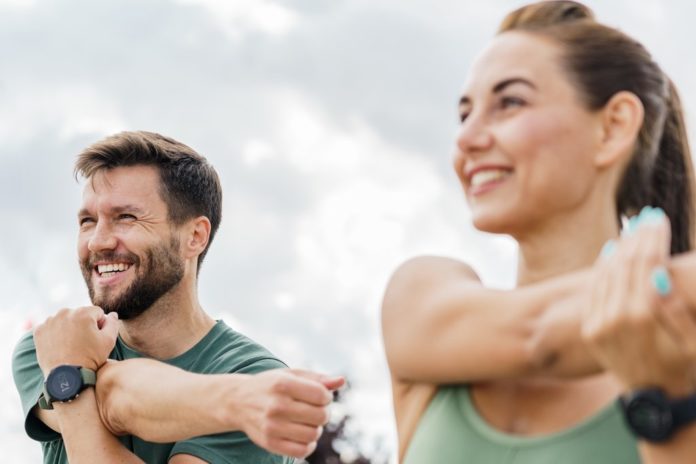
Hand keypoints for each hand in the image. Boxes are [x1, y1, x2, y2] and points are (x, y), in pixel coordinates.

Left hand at [34, 306, 119, 376]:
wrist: (66, 376)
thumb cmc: (90, 358)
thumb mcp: (109, 341)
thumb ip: (113, 323)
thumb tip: (112, 314)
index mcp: (83, 312)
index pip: (97, 313)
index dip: (100, 325)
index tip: (95, 338)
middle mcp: (65, 312)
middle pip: (80, 314)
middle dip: (83, 325)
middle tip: (83, 343)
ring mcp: (50, 321)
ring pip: (65, 320)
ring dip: (69, 328)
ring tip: (71, 345)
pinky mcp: (39, 330)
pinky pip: (51, 327)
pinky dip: (55, 333)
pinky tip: (60, 345)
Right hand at [232, 368, 344, 457]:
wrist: (237, 402)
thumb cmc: (271, 386)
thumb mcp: (292, 375)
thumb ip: (318, 378)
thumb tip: (341, 381)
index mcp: (283, 384)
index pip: (321, 395)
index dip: (326, 397)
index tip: (319, 396)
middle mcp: (276, 405)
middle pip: (320, 416)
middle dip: (323, 413)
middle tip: (314, 410)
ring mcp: (272, 426)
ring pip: (313, 435)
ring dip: (316, 429)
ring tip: (307, 422)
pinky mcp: (269, 443)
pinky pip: (301, 451)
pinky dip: (308, 445)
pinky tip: (303, 435)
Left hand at [582, 208, 695, 395]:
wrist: (655, 403)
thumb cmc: (683, 371)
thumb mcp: (693, 345)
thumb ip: (678, 311)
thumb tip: (661, 275)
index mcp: (642, 319)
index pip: (645, 266)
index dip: (653, 240)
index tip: (660, 219)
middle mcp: (614, 319)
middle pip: (624, 265)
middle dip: (637, 238)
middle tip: (646, 217)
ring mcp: (598, 324)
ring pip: (605, 274)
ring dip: (620, 248)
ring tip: (633, 229)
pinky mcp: (590, 329)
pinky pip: (594, 290)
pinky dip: (603, 268)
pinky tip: (613, 252)